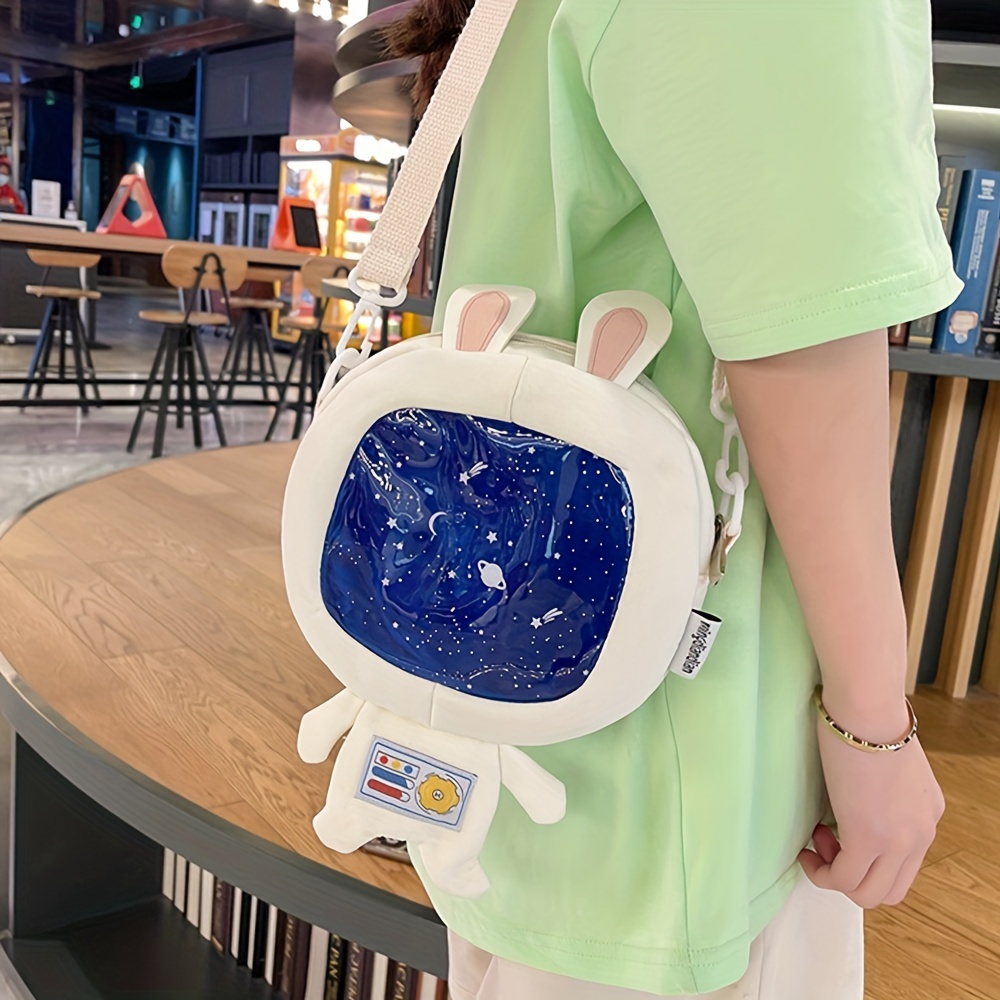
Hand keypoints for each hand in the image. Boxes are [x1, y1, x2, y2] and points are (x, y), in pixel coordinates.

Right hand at [797, 714, 944, 907]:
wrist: (865, 709)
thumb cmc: (867, 719)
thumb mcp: (888, 763)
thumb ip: (883, 791)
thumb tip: (857, 797)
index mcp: (927, 814)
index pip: (904, 863)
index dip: (867, 857)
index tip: (837, 829)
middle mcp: (921, 833)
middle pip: (891, 889)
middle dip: (853, 874)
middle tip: (827, 840)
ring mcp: (899, 840)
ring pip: (869, 894)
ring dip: (837, 877)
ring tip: (816, 844)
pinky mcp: (869, 839)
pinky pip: (844, 879)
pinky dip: (822, 873)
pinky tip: (807, 850)